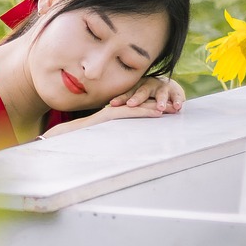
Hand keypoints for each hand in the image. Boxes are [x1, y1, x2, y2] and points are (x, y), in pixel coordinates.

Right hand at [41, 99, 171, 137]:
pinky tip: (157, 113)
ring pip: (140, 106)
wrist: (68, 134)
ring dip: (157, 107)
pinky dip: (145, 112)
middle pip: (142, 104)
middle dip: (160, 104)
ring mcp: (114, 111)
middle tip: (177, 106)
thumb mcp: (103, 134)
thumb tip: (123, 141)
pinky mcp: (111, 115)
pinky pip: (131, 113)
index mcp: (117, 112)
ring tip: (173, 109)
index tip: (168, 108)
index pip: (138, 107)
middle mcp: (117, 109)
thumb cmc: (83, 136)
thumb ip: (114, 133)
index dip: (154, 106)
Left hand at [110, 75, 184, 113]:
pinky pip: (177, 96)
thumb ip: (124, 102)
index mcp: (136, 87)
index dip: (120, 99)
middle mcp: (148, 85)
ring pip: (160, 94)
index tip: (112, 104)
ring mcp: (162, 88)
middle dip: (137, 98)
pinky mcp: (175, 92)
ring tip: (161, 108)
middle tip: (131, 105)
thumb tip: (104, 111)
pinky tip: (178, 107)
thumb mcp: (135, 95)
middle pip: (142, 92)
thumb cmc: (145, 94)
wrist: (166, 85)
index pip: (127, 93)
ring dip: (161, 101)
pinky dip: (178, 101)